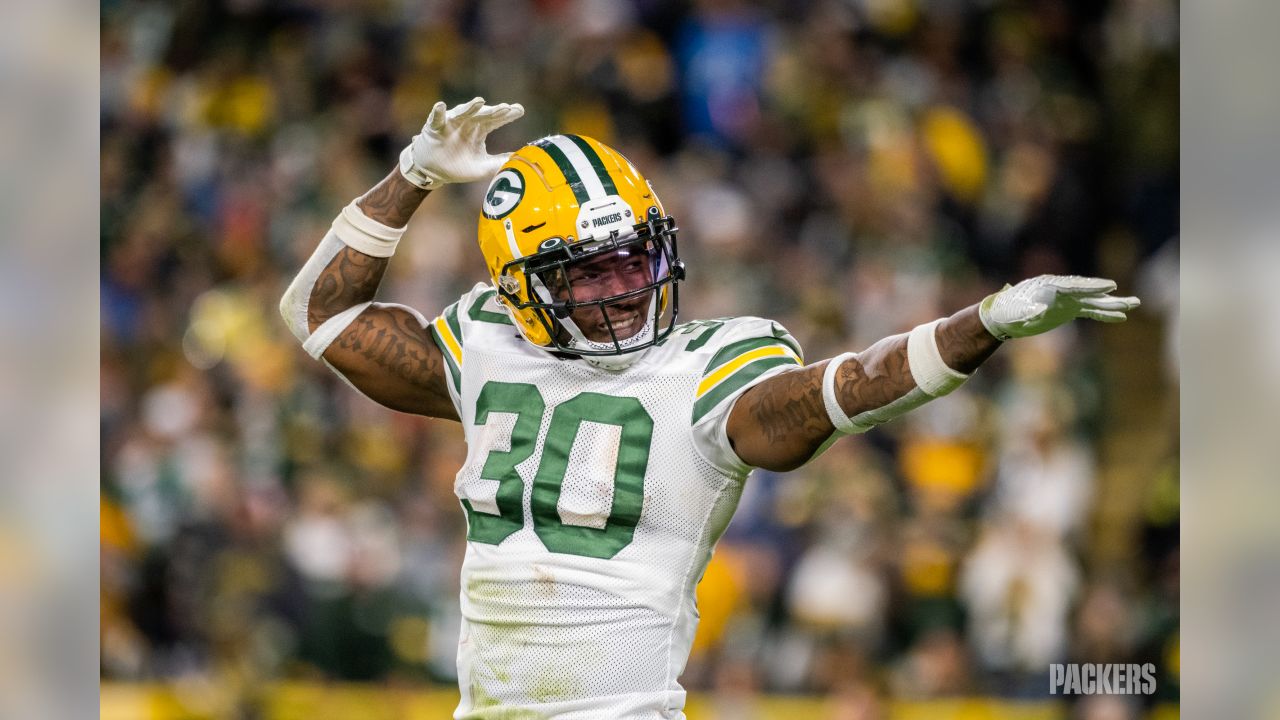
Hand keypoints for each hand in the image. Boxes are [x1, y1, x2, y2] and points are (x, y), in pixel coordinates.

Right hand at [399, 97, 524, 188]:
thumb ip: (499, 164)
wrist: (433, 171)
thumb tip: (519, 161)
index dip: (507, 116)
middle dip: (494, 111)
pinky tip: (441, 106)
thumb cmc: (458, 166)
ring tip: (480, 101)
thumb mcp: (482, 168)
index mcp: (480, 130)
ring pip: (462, 113)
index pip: (496, 120)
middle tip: (506, 108)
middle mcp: (467, 123)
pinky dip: (438, 112)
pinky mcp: (435, 127)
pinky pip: (436, 119)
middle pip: (483, 115)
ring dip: (471, 107)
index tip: (520, 110)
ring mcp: (451, 123)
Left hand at [979, 275, 1140, 339]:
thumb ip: (1029, 310)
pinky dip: (1104, 314)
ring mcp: (1067, 299)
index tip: (1110, 287)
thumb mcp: (1015, 312)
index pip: (1075, 285)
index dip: (1092, 286)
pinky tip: (1120, 317)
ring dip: (1113, 304)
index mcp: (1049, 286)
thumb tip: (1039, 311)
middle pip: (1089, 291)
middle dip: (1109, 294)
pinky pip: (1090, 311)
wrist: (1003, 316)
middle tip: (1130, 299)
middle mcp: (1062, 290)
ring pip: (1094, 301)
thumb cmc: (1007, 311)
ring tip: (1134, 304)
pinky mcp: (1068, 309)